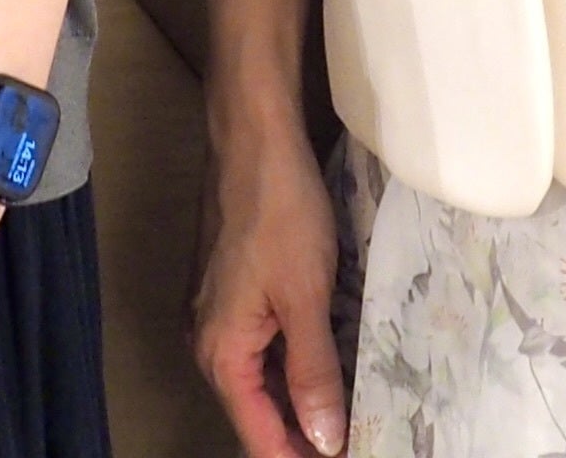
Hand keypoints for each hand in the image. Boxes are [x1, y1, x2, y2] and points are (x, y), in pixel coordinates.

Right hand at [193, 105, 346, 457]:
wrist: (254, 138)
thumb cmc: (280, 212)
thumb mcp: (306, 297)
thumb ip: (314, 374)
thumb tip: (324, 442)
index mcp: (221, 352)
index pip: (259, 436)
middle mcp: (209, 343)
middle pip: (257, 413)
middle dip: (303, 435)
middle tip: (356, 441)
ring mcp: (218, 316)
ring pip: (261, 381)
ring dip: (300, 402)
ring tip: (350, 418)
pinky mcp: (233, 294)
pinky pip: (262, 349)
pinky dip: (293, 367)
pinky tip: (329, 369)